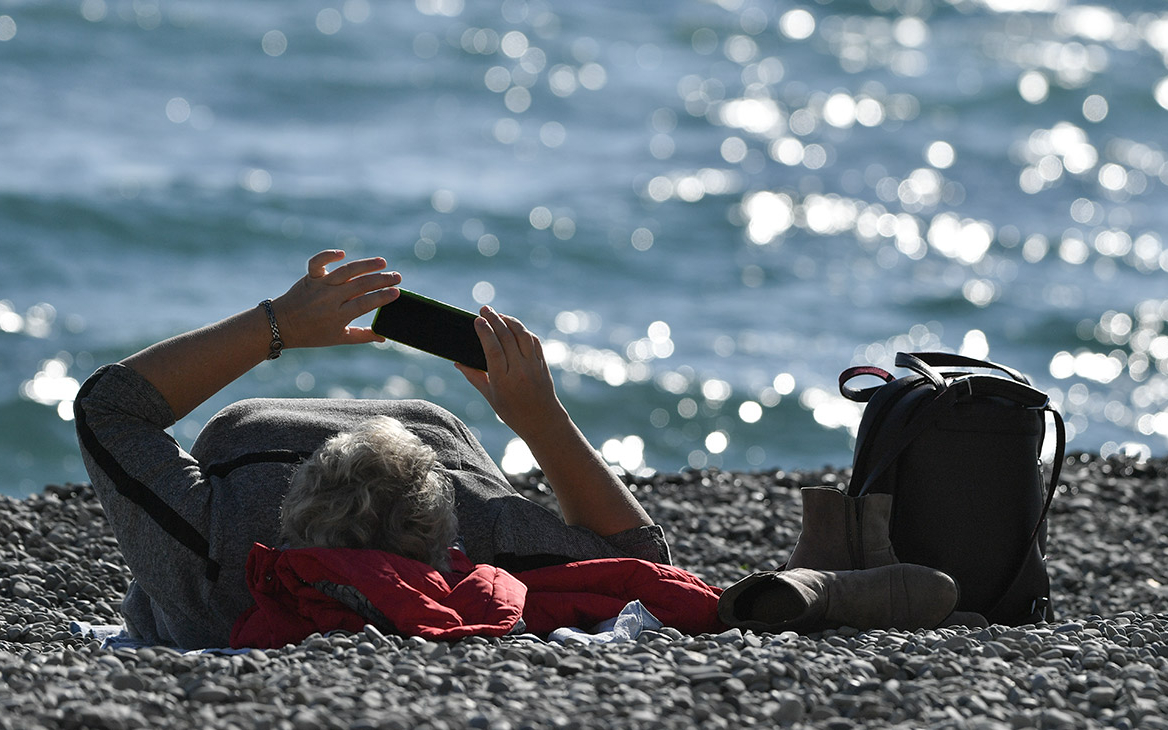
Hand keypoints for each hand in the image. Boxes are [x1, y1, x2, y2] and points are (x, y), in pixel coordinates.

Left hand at [271, 250, 400, 348]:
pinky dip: (329, 255)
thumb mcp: (338, 339)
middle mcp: (330, 299)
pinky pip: (318, 262)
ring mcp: (320, 286)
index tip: (397, 292)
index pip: (365, 303)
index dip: (382, 297)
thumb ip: (363, 336)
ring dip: (366, 265)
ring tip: (382, 262)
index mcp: (338, 316)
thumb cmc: (312, 334)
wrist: (281, 325)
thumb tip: (384, 336)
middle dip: (381, 279)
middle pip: (360, 285)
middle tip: (397, 276)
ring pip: (345, 271)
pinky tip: (343, 254)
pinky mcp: (310, 276)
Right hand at [456, 306, 565, 438]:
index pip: (493, 350)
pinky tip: (513, 325)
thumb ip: (474, 377)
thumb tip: (457, 362)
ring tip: (498, 314)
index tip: (477, 320)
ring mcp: (533, 366)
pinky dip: (523, 330)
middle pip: (507, 338)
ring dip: (510, 321)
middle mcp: (520, 371)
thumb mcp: (490, 398)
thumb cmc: (513, 412)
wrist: (543, 421)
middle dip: (495, 320)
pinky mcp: (542, 363)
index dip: (485, 332)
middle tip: (484, 309)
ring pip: (522, 336)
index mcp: (503, 381)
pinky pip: (533, 341)